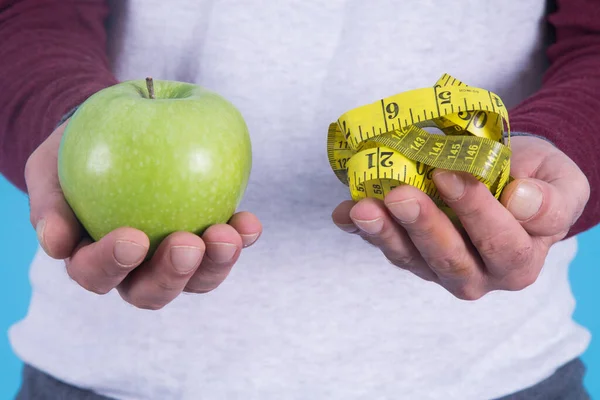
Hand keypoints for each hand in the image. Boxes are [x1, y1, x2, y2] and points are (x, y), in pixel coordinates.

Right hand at [25, 121, 261, 309]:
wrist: (120, 133)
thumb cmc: (79, 151)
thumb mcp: (51, 166)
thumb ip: (50, 202)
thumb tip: (55, 244)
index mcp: (92, 258)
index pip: (95, 274)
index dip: (112, 264)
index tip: (133, 238)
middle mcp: (135, 270)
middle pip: (150, 292)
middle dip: (172, 274)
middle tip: (187, 243)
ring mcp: (175, 259)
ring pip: (196, 280)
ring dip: (215, 264)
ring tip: (228, 235)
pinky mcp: (207, 241)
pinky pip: (226, 248)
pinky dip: (241, 238)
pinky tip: (250, 223)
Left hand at [332, 136, 589, 299]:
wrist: (506, 180)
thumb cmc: (534, 180)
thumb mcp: (560, 183)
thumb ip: (550, 200)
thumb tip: (520, 201)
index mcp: (518, 261)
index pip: (500, 243)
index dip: (475, 211)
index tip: (450, 173)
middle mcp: (477, 275)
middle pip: (448, 260)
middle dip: (422, 227)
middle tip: (400, 195)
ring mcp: (436, 268)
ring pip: (409, 258)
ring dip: (383, 233)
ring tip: (362, 208)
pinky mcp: (409, 254)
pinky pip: (384, 245)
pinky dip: (360, 229)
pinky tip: (343, 213)